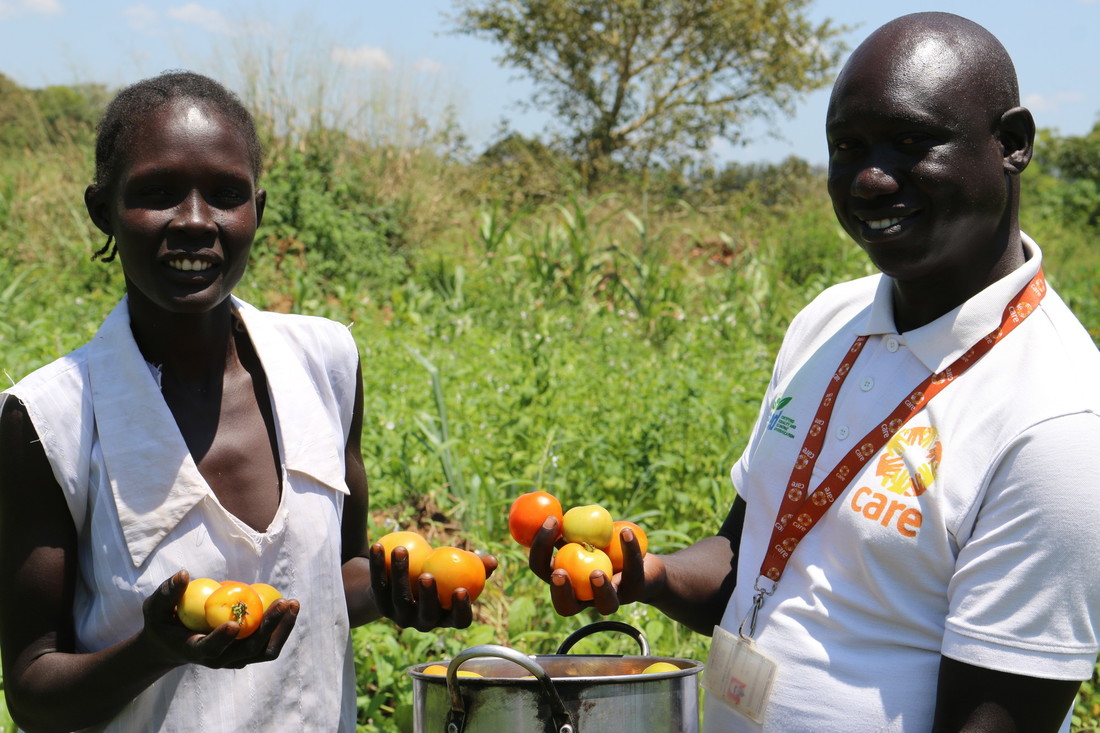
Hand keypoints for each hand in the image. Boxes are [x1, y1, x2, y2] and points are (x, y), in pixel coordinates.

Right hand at [139, 570, 299, 669]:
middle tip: (284, 602)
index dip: (221, 638)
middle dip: (269, 626)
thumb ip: (167, 593)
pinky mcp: (245, 653)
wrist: (172, 645)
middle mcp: (218, 660)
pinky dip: (281, 628)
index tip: (233, 623)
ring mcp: (234, 659)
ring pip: (265, 650)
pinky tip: (288, 607)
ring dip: (282, 629)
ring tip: (293, 604)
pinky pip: (268, 644)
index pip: (210, 649)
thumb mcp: (155, 608)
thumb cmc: (163, 622)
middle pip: (249, 649)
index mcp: (195, 650)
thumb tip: (183, 574)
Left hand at [369, 543, 497, 630]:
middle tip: (428, 575)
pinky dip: (379, 564)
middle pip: (426, 614)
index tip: (462, 590)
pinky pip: (379, 583)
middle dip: (427, 597)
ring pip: (399, 597)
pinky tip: (379, 545)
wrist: (399, 580)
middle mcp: (423, 622)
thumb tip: (492, 561)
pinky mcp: (379, 603)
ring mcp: (400, 615)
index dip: (461, 610)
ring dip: (400, 572)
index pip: (458, 621)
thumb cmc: (439, 572)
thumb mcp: (456, 569)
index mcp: (446, 617)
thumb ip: (474, 565)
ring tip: (401, 549)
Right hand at [529, 517, 664, 615]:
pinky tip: (626, 532)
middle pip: (566, 607)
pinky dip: (630, 550)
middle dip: (560, 591)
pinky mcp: (636, 590)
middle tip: (559, 572)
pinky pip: (633, 572)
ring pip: (606, 605)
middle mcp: (586, 598)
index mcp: (566, 581)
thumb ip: (567, 530)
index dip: (540, 549)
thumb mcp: (582, 535)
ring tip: (596, 572)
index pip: (543, 570)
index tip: (550, 523)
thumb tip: (547, 508)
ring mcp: (612, 598)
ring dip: (600, 589)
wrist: (641, 559)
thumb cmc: (604, 544)